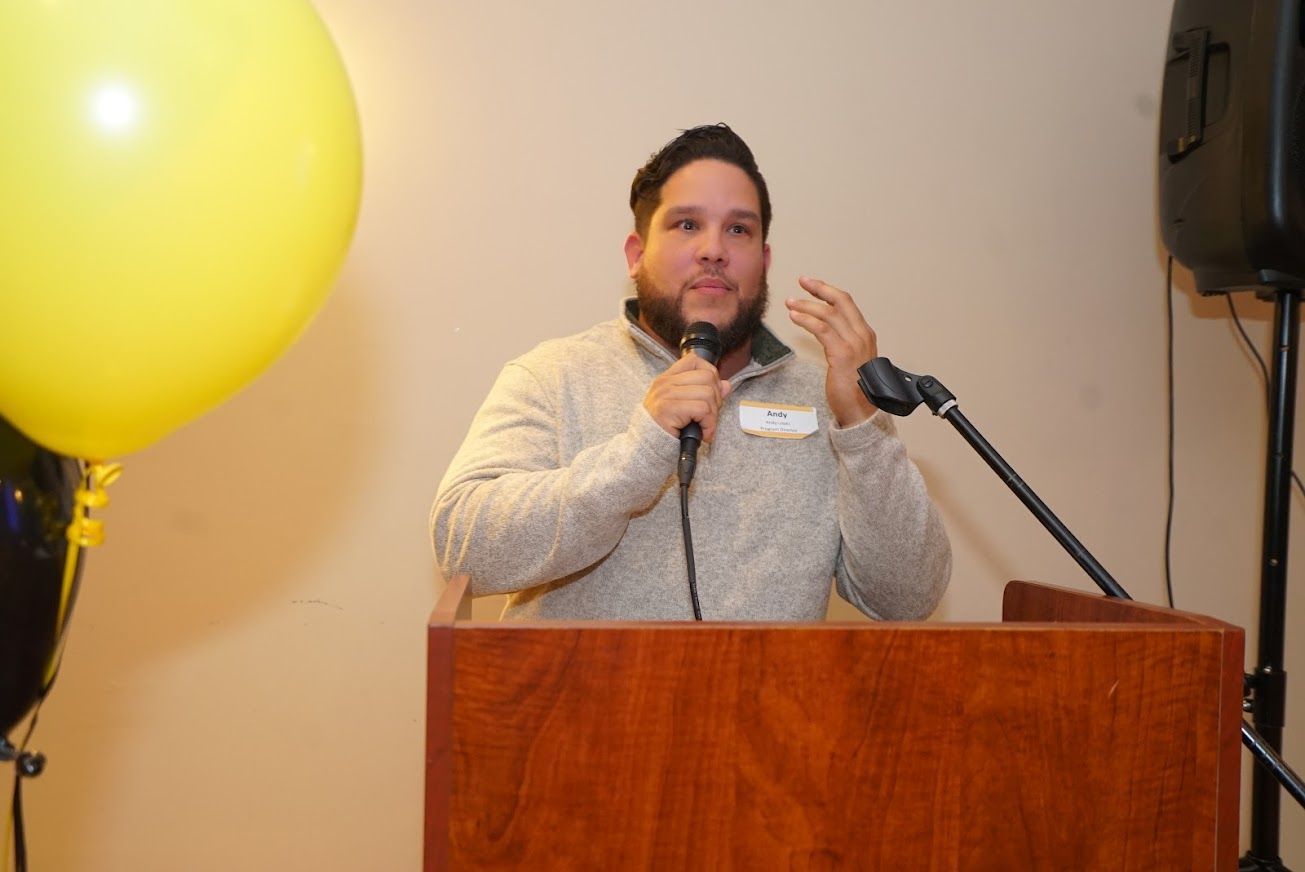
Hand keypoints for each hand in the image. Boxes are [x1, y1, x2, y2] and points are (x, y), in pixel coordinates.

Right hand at [643, 353, 732, 441]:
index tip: (712, 393)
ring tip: (705, 425)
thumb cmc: (665, 428)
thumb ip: (704, 393)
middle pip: (707, 377)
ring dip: (713, 414)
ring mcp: (666, 395)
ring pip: (708, 393)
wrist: (645, 447)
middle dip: (716, 398)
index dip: (710, 374)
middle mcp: (665, 383)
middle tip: (709, 415)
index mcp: (667, 378)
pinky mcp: (669, 409)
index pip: (694, 360)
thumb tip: (726, 385)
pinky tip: (703, 433)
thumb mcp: (684, 406)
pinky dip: (708, 424)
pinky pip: (702, 409)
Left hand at [785, 276, 877, 426]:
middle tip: (802, 281)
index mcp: (865, 334)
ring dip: (807, 305)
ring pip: (828, 314)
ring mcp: (853, 344)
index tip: (813, 284)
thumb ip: (843, 344)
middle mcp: (862, 335)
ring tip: (790, 302)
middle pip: (840, 301)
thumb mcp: (853, 361)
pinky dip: (806, 320)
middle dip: (820, 288)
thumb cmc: (855, 390)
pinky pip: (821, 329)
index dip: (829, 291)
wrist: (861, 411)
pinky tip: (794, 317)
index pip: (847, 304)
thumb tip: (827, 333)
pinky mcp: (841, 354)